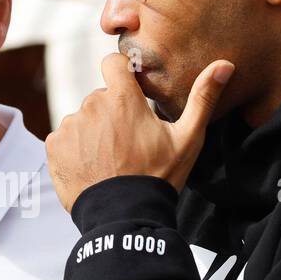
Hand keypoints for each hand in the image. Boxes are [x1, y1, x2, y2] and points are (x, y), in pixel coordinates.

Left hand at [45, 54, 234, 211]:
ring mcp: (70, 126)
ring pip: (82, 119)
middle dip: (112, 114)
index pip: (113, 62)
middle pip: (100, 98)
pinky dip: (75, 150)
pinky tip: (93, 168)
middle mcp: (91, 106)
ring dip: (93, 133)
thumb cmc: (158, 177)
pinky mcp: (54, 146)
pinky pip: (64, 139)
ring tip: (110, 160)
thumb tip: (226, 64)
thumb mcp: (188, 139)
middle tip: (127, 144)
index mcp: (122, 98)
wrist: (123, 217)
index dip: (122, 74)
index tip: (130, 92)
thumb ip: (203, 98)